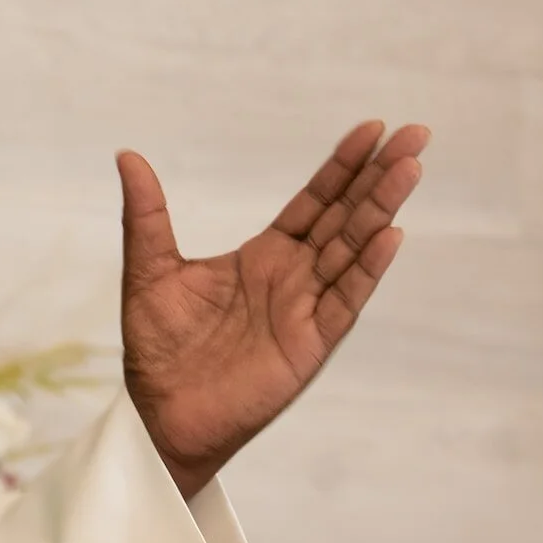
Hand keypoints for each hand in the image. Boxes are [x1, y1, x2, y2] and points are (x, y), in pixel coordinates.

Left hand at [118, 121, 428, 496]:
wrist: (159, 413)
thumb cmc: (158, 349)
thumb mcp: (148, 269)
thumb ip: (146, 214)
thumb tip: (127, 155)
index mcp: (263, 256)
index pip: (314, 201)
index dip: (342, 167)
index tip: (372, 129)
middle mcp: (293, 278)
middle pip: (346, 216)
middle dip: (378, 176)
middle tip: (415, 134)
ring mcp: (306, 309)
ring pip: (352, 250)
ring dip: (381, 210)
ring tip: (410, 169)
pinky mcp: (308, 344)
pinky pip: (344, 301)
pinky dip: (367, 269)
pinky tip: (390, 235)